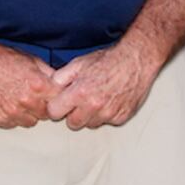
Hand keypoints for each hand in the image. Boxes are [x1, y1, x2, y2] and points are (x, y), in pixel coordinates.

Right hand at [0, 44, 61, 131]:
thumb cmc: (3, 60)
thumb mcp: (33, 60)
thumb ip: (50, 74)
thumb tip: (62, 82)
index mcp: (38, 86)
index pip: (60, 101)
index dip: (57, 98)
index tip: (53, 96)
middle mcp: (27, 101)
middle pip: (46, 114)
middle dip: (43, 106)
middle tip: (34, 96)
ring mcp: (13, 112)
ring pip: (31, 122)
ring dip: (28, 114)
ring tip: (19, 99)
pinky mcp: (0, 119)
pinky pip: (14, 124)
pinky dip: (13, 117)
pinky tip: (8, 103)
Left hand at [46, 39, 160, 131]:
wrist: (135, 60)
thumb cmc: (108, 60)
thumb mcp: (78, 63)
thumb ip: (60, 78)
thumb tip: (49, 88)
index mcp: (79, 93)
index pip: (55, 113)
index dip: (56, 107)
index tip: (61, 103)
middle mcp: (93, 106)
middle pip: (72, 124)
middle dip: (73, 114)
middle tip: (80, 101)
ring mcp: (109, 114)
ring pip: (90, 124)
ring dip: (90, 115)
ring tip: (97, 98)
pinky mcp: (121, 117)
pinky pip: (107, 122)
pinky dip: (107, 114)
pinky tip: (109, 100)